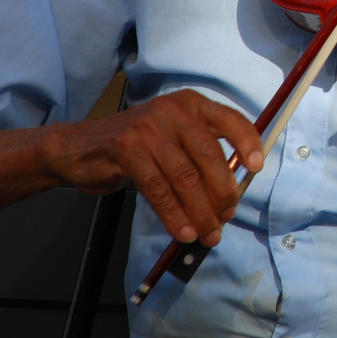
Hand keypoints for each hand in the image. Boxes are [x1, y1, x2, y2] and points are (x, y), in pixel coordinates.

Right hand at [44, 90, 263, 246]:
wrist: (80, 148)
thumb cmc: (137, 147)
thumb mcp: (173, 139)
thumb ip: (202, 155)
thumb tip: (233, 191)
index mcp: (191, 104)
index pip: (229, 119)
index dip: (247, 143)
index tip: (257, 168)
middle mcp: (172, 111)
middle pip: (209, 155)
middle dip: (223, 192)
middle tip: (226, 217)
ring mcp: (148, 128)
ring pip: (185, 177)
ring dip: (200, 211)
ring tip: (208, 233)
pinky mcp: (126, 149)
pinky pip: (158, 189)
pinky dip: (173, 214)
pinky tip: (182, 231)